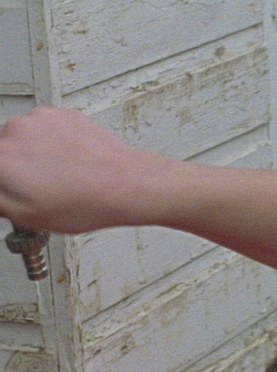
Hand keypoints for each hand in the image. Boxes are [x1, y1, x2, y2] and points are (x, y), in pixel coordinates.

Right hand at [0, 107, 152, 232]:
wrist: (127, 184)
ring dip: (36, 153)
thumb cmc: (85, 202)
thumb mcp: (26, 216)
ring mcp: (41, 119)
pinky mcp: (63, 115)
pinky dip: (57, 142)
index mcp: (0, 158)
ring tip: (62, 176)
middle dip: (14, 167)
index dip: (6, 181)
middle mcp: (15, 131)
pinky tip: (74, 162)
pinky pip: (50, 129)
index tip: (15, 187)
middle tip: (41, 187)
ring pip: (26, 138)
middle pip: (3, 150)